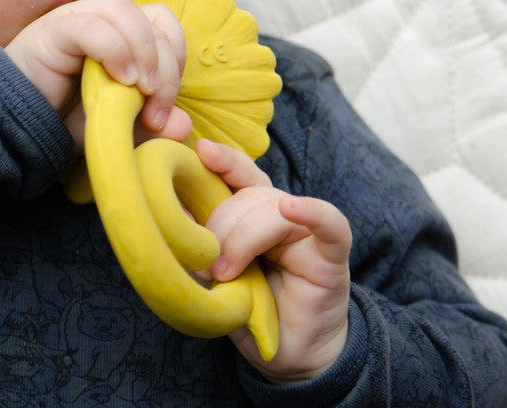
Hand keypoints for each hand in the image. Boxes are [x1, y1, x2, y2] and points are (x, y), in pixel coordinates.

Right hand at [5, 0, 189, 151]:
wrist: (16, 129)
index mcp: (121, 33)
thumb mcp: (118, 126)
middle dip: (166, 66)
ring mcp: (75, 19)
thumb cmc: (64, 122)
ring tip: (142, 91)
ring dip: (144, 51)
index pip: (163, 22)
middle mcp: (101, 19)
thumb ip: (150, 125)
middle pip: (151, 18)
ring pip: (123, 10)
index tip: (167, 104)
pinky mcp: (51, 31)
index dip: (177, 56)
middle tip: (157, 111)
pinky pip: (89, 26)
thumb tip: (186, 126)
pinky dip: (114, 50)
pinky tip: (121, 80)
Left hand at [195, 138, 351, 383]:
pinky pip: (329, 223)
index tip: (200, 151)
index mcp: (251, 214)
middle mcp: (280, 215)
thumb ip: (199, 244)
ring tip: (228, 275)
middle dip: (222, 225)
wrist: (290, 355)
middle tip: (208, 266)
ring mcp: (307, 231)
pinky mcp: (332, 254)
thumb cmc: (250, 313)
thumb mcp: (213, 277)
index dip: (222, 161)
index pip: (238, 176)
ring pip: (273, 208)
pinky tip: (291, 208)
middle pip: (249, 195)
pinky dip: (311, 212)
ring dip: (243, 238)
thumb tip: (173, 210)